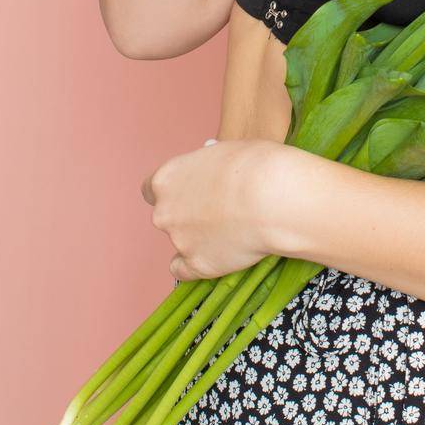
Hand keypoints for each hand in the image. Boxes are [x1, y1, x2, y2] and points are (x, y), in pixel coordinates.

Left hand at [141, 136, 280, 279]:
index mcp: (166, 178)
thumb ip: (209, 169)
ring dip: (200, 238)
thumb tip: (215, 175)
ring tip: (235, 231)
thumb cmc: (255, 166)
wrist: (273, 198)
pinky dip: (198, 265)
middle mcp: (165, 212)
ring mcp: (179, 241)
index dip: (173, 191)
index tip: (190, 192)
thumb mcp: (224, 153)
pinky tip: (216, 257)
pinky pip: (186, 271)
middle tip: (220, 211)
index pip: (151, 189)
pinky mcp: (198, 265)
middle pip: (168, 216)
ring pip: (182, 243)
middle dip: (189, 215)